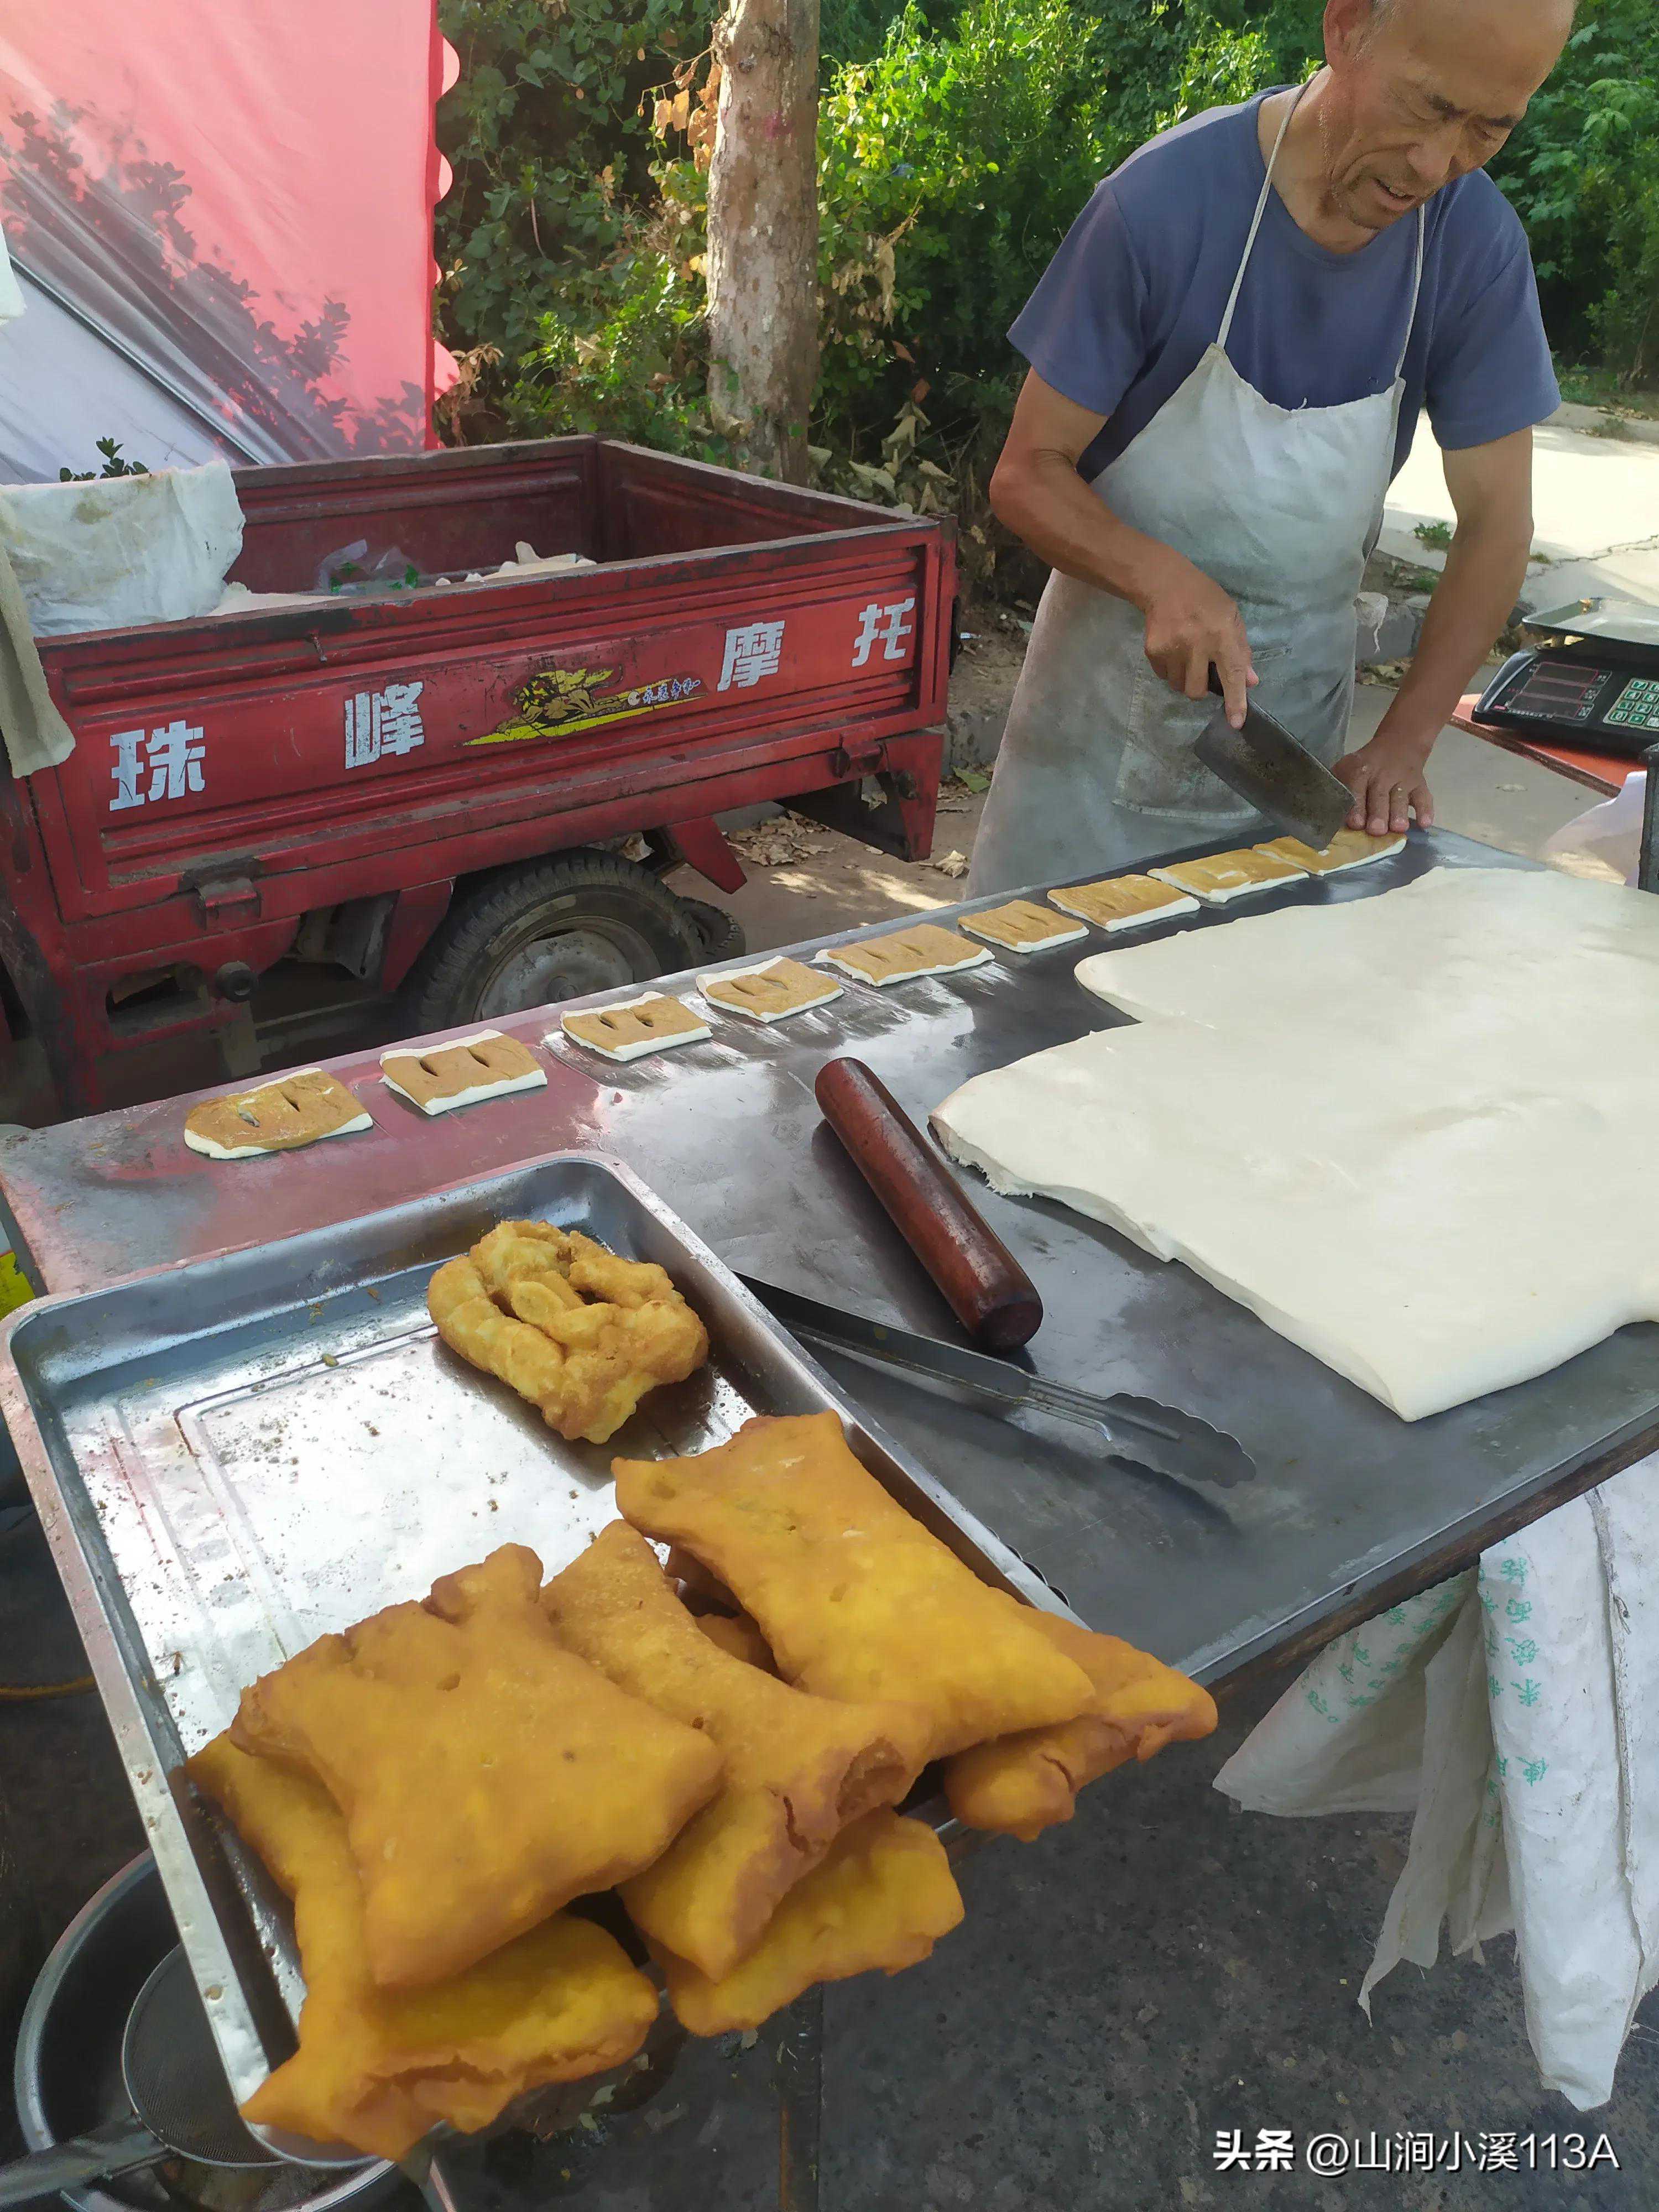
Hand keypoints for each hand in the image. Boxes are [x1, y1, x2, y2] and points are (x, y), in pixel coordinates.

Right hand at [1138, 554, 1256, 728]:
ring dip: (1184, 679)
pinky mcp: (1153, 650)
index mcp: (1222, 635)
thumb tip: (1250, 682)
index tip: (1236, 723)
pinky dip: (1170, 669)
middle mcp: (1197, 645)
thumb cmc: (1206, 600)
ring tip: (1186, 656)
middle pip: (1196, 691)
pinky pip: (1163, 676)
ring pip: (1178, 686)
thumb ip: (1241, 651)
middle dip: (1200, 689)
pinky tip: (1173, 649)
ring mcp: (1172, 649)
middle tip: (1201, 670)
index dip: (1235, 701)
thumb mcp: (1231, 618)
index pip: (1232, 674)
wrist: (1165, 584)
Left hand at [1333, 734, 1434, 835]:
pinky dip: (1426, 809)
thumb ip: (1337, 785)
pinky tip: (1425, 824)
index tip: (1356, 823)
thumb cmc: (1366, 764)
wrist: (1399, 743)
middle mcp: (1382, 775)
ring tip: (1398, 828)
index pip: (1357, 789)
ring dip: (1399, 813)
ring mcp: (1403, 779)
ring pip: (1400, 798)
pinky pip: (1424, 796)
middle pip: (1379, 796)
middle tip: (1376, 830)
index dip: (1356, 806)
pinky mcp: (1420, 784)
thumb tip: (1321, 812)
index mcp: (1360, 771)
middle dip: (1378, 813)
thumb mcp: (1348, 767)